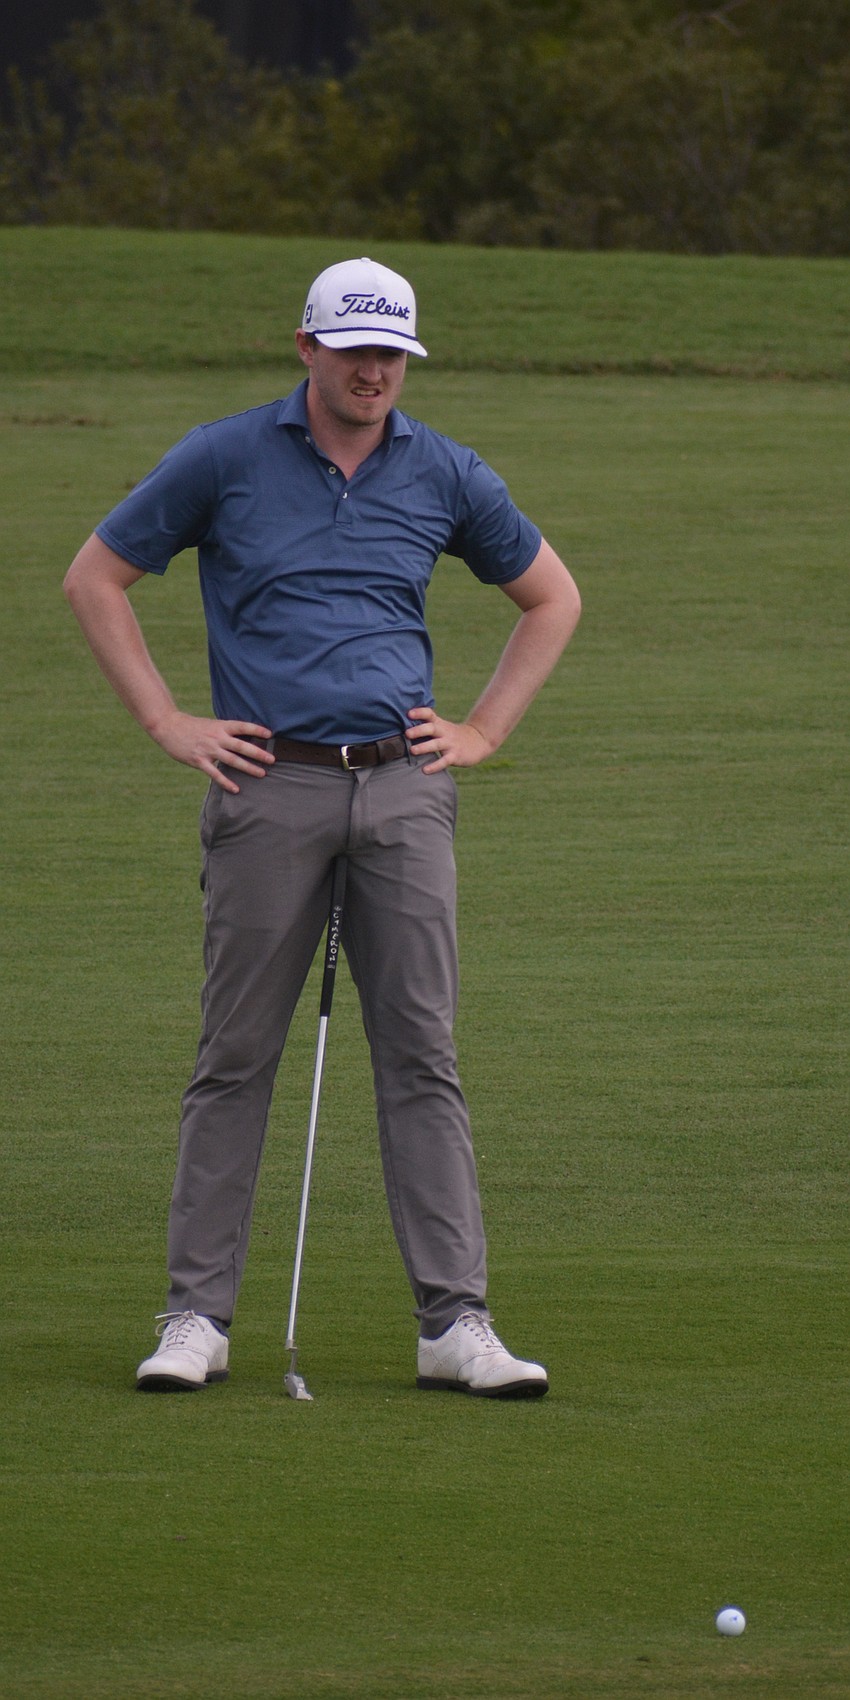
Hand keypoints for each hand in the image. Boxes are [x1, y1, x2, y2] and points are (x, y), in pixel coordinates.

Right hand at [150, 710, 273, 792]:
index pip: (242, 726)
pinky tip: (236, 789)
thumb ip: (225, 731)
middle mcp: (216, 737)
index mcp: (220, 726)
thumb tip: (243, 738)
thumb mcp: (211, 724)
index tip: (270, 734)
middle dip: (258, 753)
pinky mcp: (199, 761)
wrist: (168, 727)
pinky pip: (215, 774)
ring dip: (248, 768)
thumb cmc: (192, 726)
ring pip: (232, 760)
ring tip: (262, 774)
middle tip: (272, 759)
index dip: (256, 729)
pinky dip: (226, 782)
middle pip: (241, 746)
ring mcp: (208, 750)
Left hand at [405, 707, 492, 772]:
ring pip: (436, 744)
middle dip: (419, 730)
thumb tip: (402, 726)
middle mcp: (444, 732)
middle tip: (407, 733)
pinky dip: (434, 766)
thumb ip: (427, 725)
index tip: (409, 714)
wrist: (478, 741)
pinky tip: (425, 770)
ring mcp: (450, 744)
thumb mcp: (442, 726)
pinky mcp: (455, 756)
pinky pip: (444, 761)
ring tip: (412, 750)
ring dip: (424, 747)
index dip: (420, 713)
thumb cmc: (453, 735)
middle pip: (431, 728)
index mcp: (440, 724)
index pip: (429, 714)